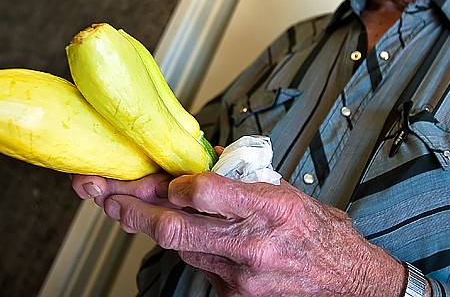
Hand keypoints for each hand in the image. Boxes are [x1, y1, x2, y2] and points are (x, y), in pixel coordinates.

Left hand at [73, 171, 409, 296]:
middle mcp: (250, 245)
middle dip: (129, 209)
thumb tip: (206, 164)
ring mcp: (238, 277)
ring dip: (151, 226)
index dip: (172, 183)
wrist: (348, 286)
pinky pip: (198, 268)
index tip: (159, 175)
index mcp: (270, 208)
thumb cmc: (322, 236)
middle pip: (172, 229)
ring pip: (178, 248)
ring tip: (123, 205)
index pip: (205, 192)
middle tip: (100, 192)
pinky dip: (189, 249)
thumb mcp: (291, 194)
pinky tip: (188, 236)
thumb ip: (246, 181)